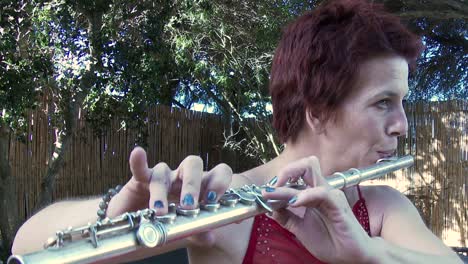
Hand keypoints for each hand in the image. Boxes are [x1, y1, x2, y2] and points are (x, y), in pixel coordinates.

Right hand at [107, 146, 232, 244]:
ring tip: (159, 211)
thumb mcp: (186, 232)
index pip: (218, 173)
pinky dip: (139, 162)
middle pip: (193, 164)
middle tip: (189, 206)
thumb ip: (198, 232)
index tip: (214, 200)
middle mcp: (182, 178)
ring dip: (161, 191)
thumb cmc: (170, 226)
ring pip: (163, 170)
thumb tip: (209, 236)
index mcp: (201, 187)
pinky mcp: (141, 181)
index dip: (219, 182)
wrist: (141, 231)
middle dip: (192, 184)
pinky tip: (138, 154)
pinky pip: (140, 170)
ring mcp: (162, 177)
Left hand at [262, 156, 373, 263]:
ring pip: (311, 172)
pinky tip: (293, 203)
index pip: (298, 174)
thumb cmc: (331, 242)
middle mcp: (322, 190)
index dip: (280, 179)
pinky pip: (321, 192)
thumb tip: (269, 209)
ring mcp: (330, 195)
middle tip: (272, 187)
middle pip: (306, 164)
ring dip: (289, 181)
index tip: (265, 192)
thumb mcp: (300, 230)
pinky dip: (305, 195)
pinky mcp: (338, 205)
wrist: (351, 258)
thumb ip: (286, 218)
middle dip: (285, 171)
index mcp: (314, 194)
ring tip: (275, 193)